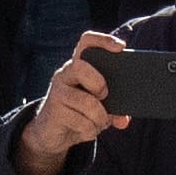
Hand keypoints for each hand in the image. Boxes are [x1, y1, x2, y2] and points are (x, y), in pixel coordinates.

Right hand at [18, 29, 126, 174]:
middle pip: (80, 66)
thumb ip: (115, 109)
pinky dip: (91, 130)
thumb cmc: (79, 113)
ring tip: (99, 122)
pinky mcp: (54, 111)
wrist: (52, 133)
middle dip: (97, 83)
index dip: (103, 41)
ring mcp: (57, 92)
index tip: (121, 47)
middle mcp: (65, 74)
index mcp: (80, 67)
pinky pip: (82, 121)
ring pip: (87, 102)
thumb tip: (123, 119)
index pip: (86, 43)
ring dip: (100, 117)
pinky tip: (86, 130)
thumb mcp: (100, 107)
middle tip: (104, 95)